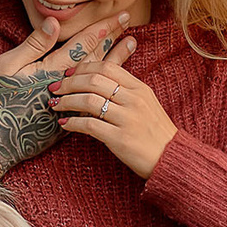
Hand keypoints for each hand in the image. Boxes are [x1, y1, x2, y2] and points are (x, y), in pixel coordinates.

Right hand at [0, 5, 130, 106]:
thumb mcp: (6, 68)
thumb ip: (33, 46)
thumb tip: (54, 23)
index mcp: (51, 69)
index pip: (83, 44)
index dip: (102, 29)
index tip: (119, 16)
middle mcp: (65, 85)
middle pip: (95, 58)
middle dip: (113, 38)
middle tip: (129, 21)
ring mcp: (70, 103)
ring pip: (99, 78)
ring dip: (116, 59)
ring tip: (131, 44)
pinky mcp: (69, 119)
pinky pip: (95, 97)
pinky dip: (108, 85)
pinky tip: (118, 78)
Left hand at [49, 41, 176, 178]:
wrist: (171, 159)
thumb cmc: (155, 132)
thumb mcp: (146, 103)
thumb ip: (126, 90)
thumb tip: (97, 80)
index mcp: (140, 88)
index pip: (107, 67)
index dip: (83, 68)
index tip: (69, 74)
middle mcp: (134, 100)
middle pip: (94, 80)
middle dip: (69, 83)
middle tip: (55, 88)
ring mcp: (128, 119)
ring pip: (89, 100)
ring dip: (67, 101)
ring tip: (55, 104)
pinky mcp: (120, 138)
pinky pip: (89, 125)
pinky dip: (73, 122)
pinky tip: (64, 123)